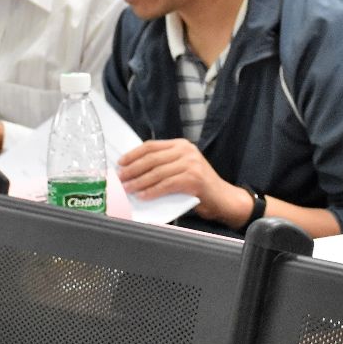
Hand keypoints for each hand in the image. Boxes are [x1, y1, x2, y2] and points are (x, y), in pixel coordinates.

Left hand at [117, 139, 246, 224]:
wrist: (222, 198)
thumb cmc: (198, 186)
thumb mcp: (181, 168)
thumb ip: (163, 166)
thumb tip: (134, 172)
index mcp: (180, 145)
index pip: (151, 146)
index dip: (133, 155)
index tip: (120, 163)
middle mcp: (186, 151)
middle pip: (151, 158)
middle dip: (133, 169)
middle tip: (120, 178)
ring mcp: (191, 164)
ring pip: (157, 172)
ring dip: (139, 182)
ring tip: (128, 189)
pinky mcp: (193, 179)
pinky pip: (166, 184)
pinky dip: (153, 191)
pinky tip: (143, 196)